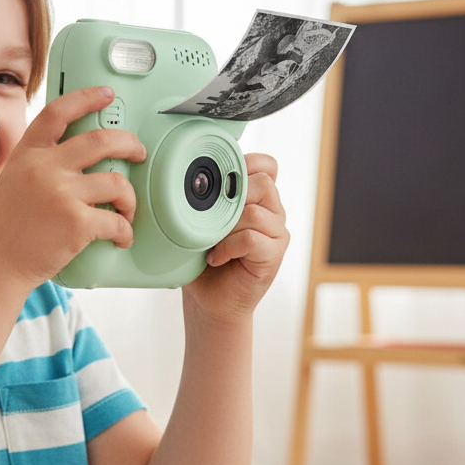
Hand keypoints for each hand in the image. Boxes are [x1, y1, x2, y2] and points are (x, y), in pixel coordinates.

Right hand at [0, 86, 146, 288]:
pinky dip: (125, 231)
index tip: (106, 94)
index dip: (86, 98)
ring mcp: (62, 193)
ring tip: (127, 210)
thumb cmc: (4, 229)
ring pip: (117, 182)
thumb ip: (40, 165)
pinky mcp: (77, 222)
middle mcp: (45, 167)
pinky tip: (121, 237)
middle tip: (138, 152)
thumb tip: (76, 161)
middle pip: (101, 140)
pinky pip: (116, 221)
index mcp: (28, 154)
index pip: (59, 112)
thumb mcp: (13, 181)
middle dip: (129, 144)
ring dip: (130, 198)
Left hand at [183, 152, 288, 320]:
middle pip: (262, 183)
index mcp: (258, 198)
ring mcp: (277, 233)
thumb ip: (207, 197)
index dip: (245, 164)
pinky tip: (215, 257)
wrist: (211, 300)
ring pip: (254, 212)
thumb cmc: (203, 259)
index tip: (217, 181)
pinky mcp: (275, 255)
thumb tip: (188, 176)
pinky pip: (251, 238)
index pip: (266, 165)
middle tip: (209, 218)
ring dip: (224, 226)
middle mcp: (273, 212)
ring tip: (210, 242)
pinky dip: (227, 247)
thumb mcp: (200, 221)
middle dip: (230, 197)